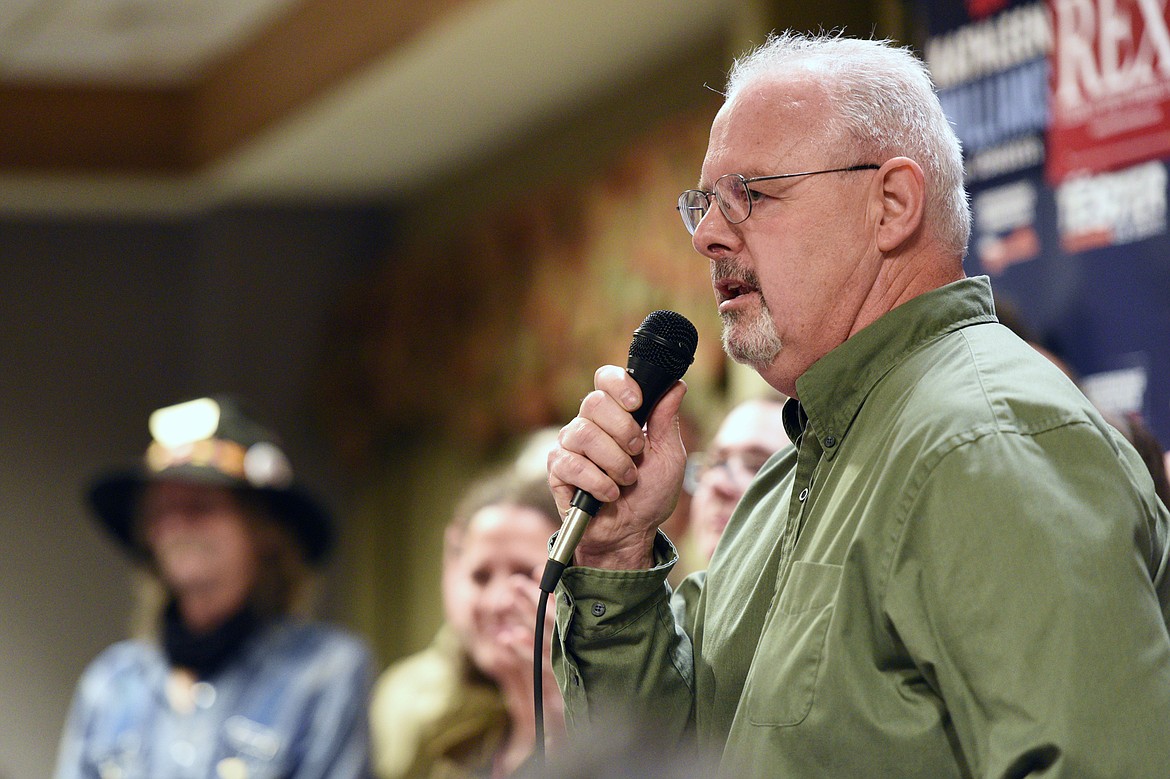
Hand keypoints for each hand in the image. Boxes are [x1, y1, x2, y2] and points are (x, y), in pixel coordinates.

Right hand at [547, 364, 687, 569]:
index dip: (620, 385)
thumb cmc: (649, 494)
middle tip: (637, 453)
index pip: (606, 379)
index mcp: (616, 414)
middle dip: (623, 431)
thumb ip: (667, 421)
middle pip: (594, 402)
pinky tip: (609, 494)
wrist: (632, 532)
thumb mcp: (668, 457)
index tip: (638, 403)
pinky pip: (572, 464)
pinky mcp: (557, 470)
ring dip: (614, 462)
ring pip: (584, 434)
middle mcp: (589, 424)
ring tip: (626, 479)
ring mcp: (569, 446)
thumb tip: (676, 385)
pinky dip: (598, 482)